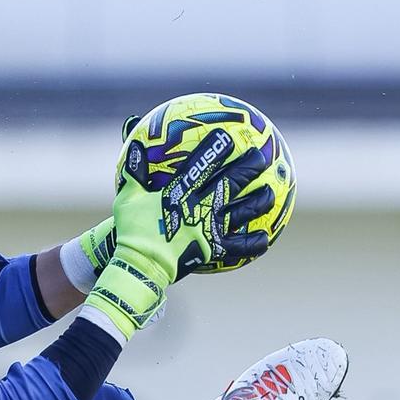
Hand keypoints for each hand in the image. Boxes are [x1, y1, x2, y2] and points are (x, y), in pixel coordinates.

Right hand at [87, 119, 263, 337]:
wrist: (140, 263)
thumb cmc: (132, 228)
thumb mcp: (128, 195)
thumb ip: (135, 168)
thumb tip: (132, 136)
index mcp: (182, 191)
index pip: (203, 165)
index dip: (217, 149)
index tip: (229, 137)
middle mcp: (201, 206)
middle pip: (232, 183)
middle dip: (249, 168)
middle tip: (262, 157)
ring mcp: (210, 228)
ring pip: (242, 211)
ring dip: (259, 201)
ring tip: (271, 194)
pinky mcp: (213, 249)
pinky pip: (237, 246)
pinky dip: (252, 243)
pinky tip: (265, 239)